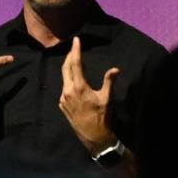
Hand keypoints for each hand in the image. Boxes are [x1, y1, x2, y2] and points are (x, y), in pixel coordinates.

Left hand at [56, 38, 120, 154]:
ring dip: (69, 69)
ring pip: (64, 78)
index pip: (75, 63)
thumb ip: (109, 82)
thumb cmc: (102, 117)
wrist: (94, 137)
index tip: (76, 40)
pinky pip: (64, 89)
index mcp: (79, 87)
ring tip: (76, 63)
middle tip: (74, 48)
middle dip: (70, 56)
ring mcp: (63, 99)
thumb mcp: (107, 98)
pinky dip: (69, 82)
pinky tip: (75, 82)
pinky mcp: (62, 105)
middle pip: (66, 68)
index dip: (75, 50)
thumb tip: (115, 69)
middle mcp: (67, 91)